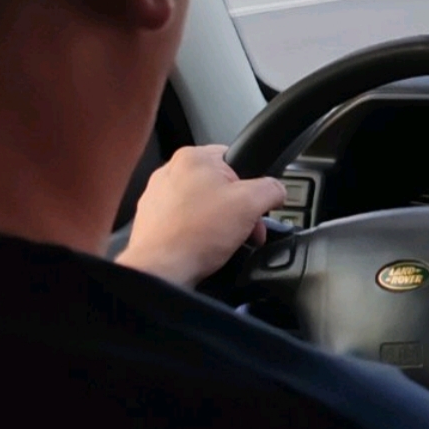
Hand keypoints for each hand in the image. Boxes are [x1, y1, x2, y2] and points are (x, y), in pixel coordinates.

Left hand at [119, 144, 285, 287]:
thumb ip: (271, 189)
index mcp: (192, 157)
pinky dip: (197, 233)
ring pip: (202, 204)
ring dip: (218, 222)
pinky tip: (203, 247)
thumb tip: (277, 190)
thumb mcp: (250, 205)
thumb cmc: (194, 235)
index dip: (252, 185)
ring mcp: (157, 196)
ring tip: (223, 242)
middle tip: (245, 230)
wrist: (161, 271)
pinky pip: (184, 221)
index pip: (235, 159)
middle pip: (219, 185)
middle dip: (238, 209)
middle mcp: (170, 172)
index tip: (255, 207)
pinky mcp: (152, 220)